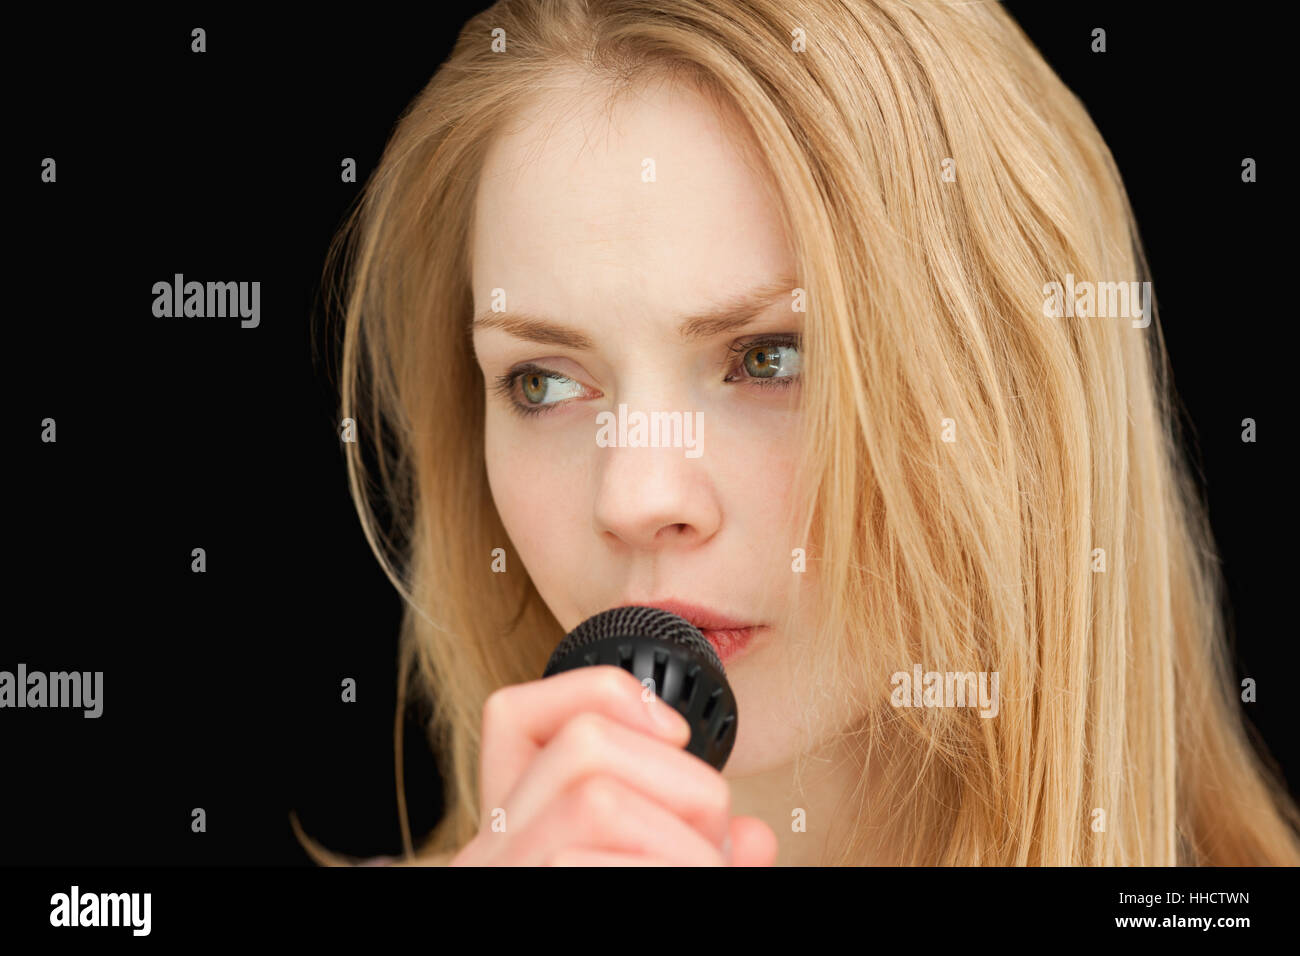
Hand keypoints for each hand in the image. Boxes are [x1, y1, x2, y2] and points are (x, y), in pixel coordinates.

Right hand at [448, 666, 777, 865]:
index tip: (677, 734)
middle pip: (581, 743)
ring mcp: (496, 874)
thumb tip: (754, 836)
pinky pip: (587, 859)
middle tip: (712, 843)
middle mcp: (487, 851)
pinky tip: (682, 895)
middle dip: (678, 781)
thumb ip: (698, 853)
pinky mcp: (514, 896)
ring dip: (682, 839)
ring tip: (704, 873)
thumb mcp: (663, 871)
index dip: (602, 694)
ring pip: (593, 796)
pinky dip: (670, 872)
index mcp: (514, 833)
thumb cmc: (628, 918)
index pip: (514, 713)